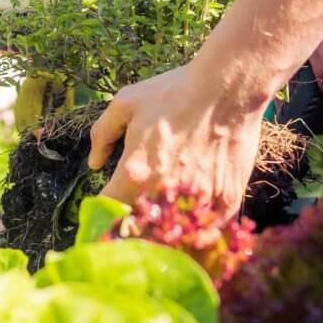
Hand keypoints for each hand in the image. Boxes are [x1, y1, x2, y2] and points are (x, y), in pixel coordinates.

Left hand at [87, 60, 266, 213]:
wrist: (227, 88)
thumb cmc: (175, 92)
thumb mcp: (126, 103)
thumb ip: (102, 134)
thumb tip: (94, 163)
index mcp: (134, 173)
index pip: (108, 208)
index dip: (105, 210)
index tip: (109, 209)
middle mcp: (163, 193)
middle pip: (139, 228)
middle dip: (134, 225)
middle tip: (135, 218)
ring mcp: (197, 200)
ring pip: (176, 234)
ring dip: (168, 231)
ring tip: (165, 225)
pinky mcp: (227, 201)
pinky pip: (210, 229)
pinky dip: (201, 230)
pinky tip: (195, 222)